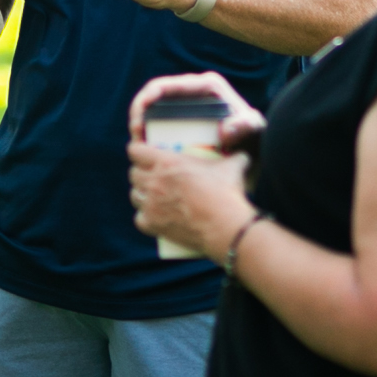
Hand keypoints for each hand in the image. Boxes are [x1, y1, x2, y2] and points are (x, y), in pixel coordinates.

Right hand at [127, 72, 266, 153]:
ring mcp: (190, 110)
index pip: (166, 86)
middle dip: (139, 115)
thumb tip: (226, 130)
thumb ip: (246, 126)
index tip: (139, 120)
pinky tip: (147, 152)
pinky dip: (151, 138)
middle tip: (136, 135)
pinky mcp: (187, 126)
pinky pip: (163, 129)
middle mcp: (196, 94)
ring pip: (156, 115)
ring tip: (139, 145)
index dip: (146, 99)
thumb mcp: (255, 131)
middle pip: (156, 99)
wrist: (262, 154)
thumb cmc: (259, 138)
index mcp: (207, 86)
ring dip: (142, 127)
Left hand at [129, 138, 253, 256]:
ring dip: (141, 193)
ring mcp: (151, 204)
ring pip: (134, 195)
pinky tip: (154, 216)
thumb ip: (234, 156)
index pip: (136, 150)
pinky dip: (145, 217)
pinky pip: (139, 219)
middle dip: (140, 172)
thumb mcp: (232, 166)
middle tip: (151, 175)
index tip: (143, 152)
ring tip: (152, 195)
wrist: (225, 226)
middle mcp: (154, 181)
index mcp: (166, 162)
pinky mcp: (153, 225)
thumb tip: (243, 155)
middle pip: (133, 173)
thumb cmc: (227, 193)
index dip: (137, 150)